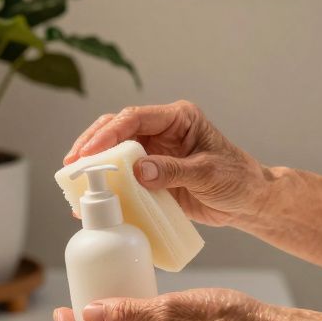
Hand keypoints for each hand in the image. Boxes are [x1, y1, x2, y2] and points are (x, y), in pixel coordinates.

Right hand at [62, 101, 269, 228]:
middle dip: (92, 145)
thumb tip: (138, 171)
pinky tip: (92, 200)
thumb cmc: (237, 179)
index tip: (90, 151)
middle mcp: (162, 132)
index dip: (109, 132)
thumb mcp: (207, 174)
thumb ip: (173, 171)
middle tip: (72, 165)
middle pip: (117, 130)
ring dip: (95, 166)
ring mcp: (154, 154)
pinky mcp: (151, 176)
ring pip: (115, 153)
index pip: (135, 117)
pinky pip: (123, 177)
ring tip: (74, 182)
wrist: (249, 203)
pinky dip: (107, 187)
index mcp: (178, 118)